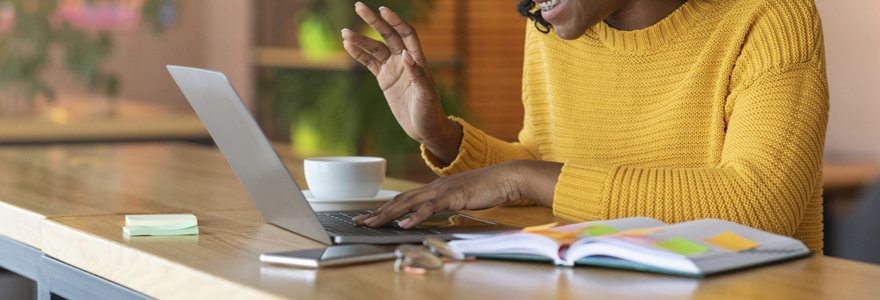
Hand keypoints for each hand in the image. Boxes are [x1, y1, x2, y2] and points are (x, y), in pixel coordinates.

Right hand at [342, 3, 461, 163]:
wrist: (424, 129)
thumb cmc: (430, 112)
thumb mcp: (426, 95)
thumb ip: (417, 75)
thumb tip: (406, 55)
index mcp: (418, 60)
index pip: (406, 33)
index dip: (395, 21)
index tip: (383, 11)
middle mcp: (405, 60)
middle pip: (388, 34)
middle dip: (373, 21)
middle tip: (358, 6)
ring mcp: (393, 68)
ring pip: (375, 48)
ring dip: (360, 39)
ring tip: (344, 32)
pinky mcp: (384, 79)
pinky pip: (369, 63)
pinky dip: (358, 54)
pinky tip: (347, 45)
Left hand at [353, 160, 563, 227]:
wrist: (507, 177)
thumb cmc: (487, 188)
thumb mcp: (461, 198)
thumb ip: (446, 204)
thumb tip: (435, 213)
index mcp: (434, 187)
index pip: (404, 198)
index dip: (385, 207)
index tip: (369, 216)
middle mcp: (434, 186)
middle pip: (400, 200)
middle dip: (377, 211)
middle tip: (359, 221)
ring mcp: (442, 190)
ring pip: (409, 203)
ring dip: (388, 214)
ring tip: (372, 224)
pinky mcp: (453, 196)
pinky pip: (430, 208)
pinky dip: (415, 216)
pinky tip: (404, 224)